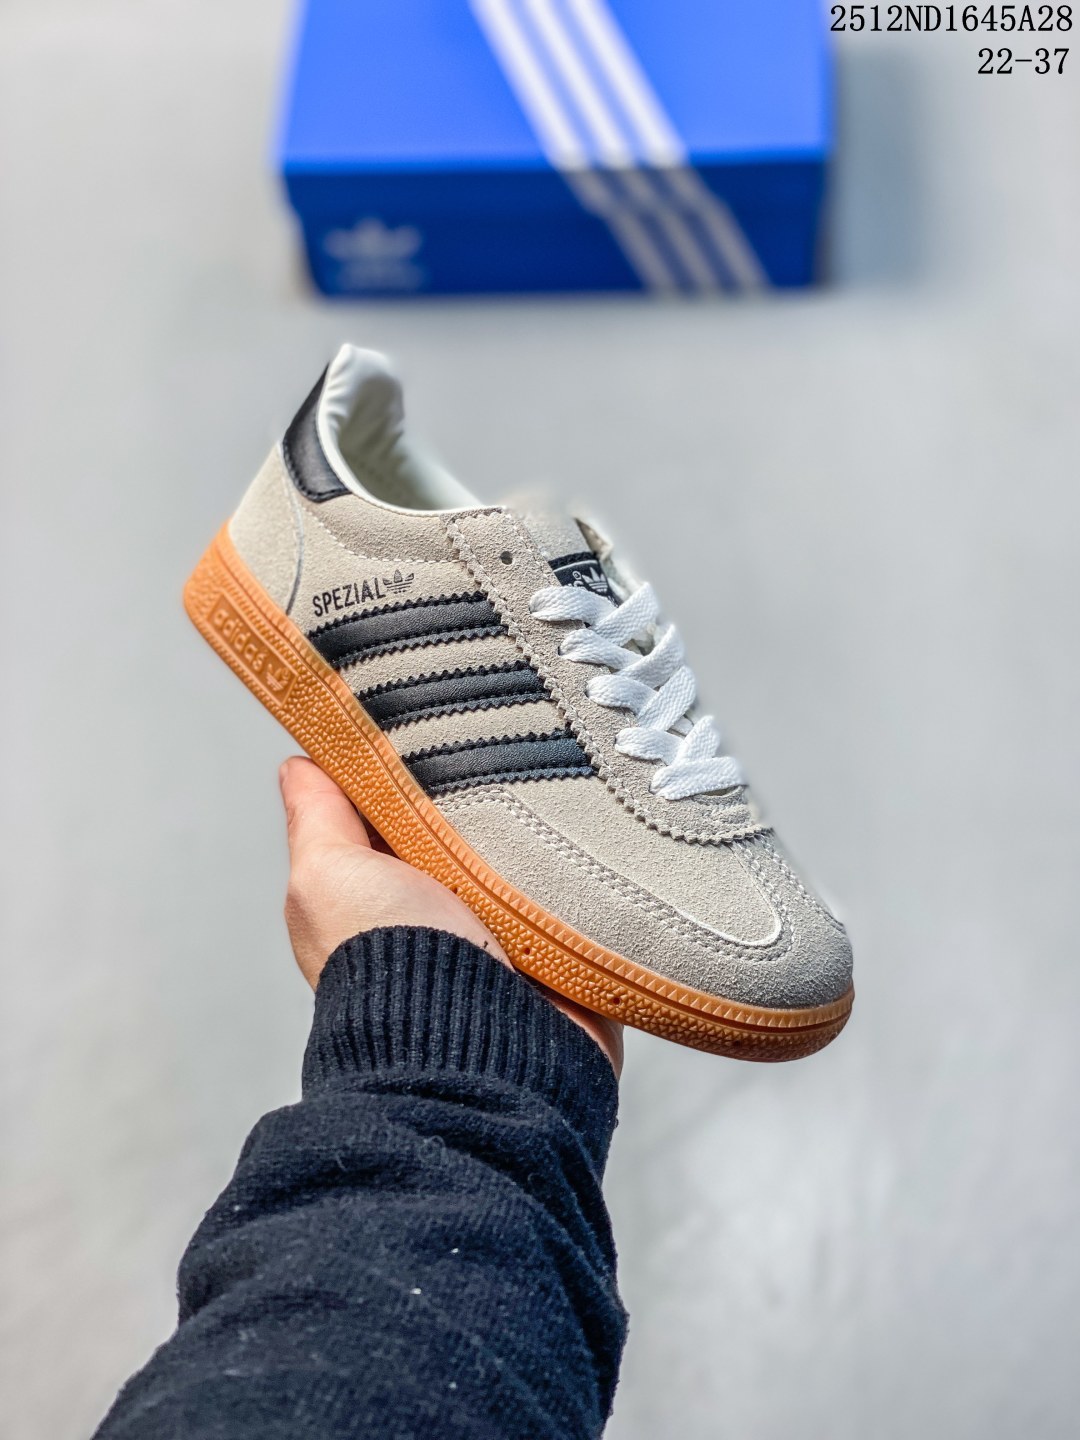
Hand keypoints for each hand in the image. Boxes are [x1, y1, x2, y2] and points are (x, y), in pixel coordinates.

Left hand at [280, 757, 621, 1072]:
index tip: (433, 713)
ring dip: (545, 824)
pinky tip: (594, 830)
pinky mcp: (570, 946)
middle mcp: (447, 909)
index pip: (401, 805)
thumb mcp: (328, 877)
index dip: (413, 762)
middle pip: (474, 820)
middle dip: (490, 786)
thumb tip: (299, 766)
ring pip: (535, 848)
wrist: (482, 1051)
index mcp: (385, 890)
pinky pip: (589, 884)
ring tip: (556, 782)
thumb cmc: (393, 971)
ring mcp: (512, 928)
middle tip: (509, 742)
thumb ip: (317, 820)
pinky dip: (592, 863)